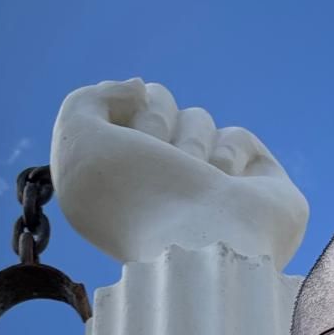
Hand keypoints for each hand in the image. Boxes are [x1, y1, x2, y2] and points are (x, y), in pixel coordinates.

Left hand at [50, 78, 307, 269]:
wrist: (202, 244)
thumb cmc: (136, 201)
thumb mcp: (79, 145)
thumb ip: (86, 103)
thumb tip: (138, 90)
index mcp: (110, 192)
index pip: (112, 115)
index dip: (114, 112)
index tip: (118, 137)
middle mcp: (157, 194)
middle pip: (156, 104)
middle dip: (154, 120)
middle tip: (156, 158)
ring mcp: (207, 195)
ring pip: (196, 120)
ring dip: (191, 141)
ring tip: (195, 182)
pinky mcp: (254, 192)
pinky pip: (237, 138)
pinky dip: (229, 153)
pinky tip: (227, 188)